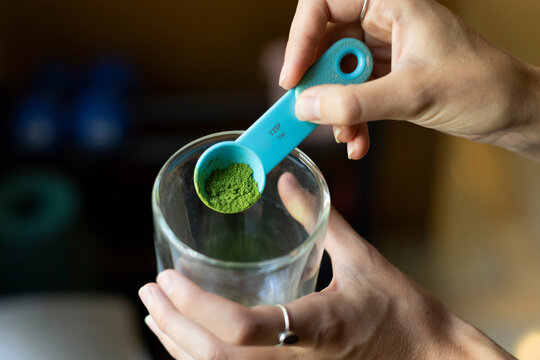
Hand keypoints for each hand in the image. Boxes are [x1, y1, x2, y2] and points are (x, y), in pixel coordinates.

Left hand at [138, 175, 514, 358]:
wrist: (427, 357)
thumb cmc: (402, 310)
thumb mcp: (362, 258)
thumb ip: (319, 219)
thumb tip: (287, 182)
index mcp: (315, 326)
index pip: (239, 329)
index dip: (194, 307)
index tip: (166, 278)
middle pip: (212, 359)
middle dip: (171, 325)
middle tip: (148, 291)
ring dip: (177, 345)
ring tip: (155, 313)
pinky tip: (187, 341)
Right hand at [283, 0, 539, 159]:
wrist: (511, 112)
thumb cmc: (480, 85)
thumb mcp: (413, 93)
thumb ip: (354, 101)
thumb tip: (306, 106)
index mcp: (391, 3)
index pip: (325, 5)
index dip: (301, 39)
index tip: (293, 78)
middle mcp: (384, 21)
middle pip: (326, 43)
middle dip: (319, 83)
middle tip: (310, 111)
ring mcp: (385, 51)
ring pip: (338, 74)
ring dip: (336, 109)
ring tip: (345, 135)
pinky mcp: (388, 77)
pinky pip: (354, 94)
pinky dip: (351, 118)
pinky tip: (358, 142)